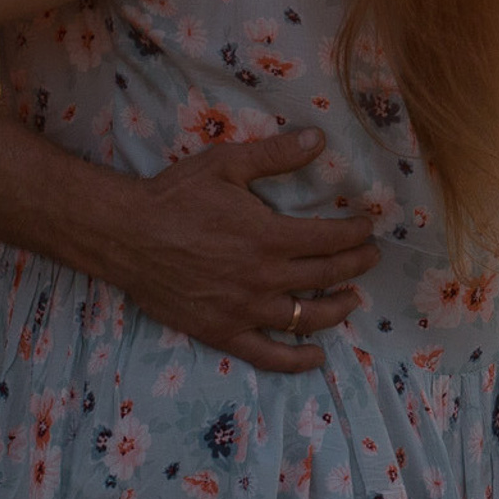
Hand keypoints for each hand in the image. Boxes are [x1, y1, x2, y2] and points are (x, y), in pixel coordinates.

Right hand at [86, 128, 381, 374]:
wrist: (126, 237)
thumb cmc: (177, 197)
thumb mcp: (228, 163)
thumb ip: (277, 155)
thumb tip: (320, 138)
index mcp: (269, 237)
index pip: (331, 240)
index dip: (356, 234)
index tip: (369, 228)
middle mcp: (263, 278)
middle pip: (326, 277)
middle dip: (356, 266)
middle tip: (371, 257)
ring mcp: (243, 310)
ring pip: (306, 317)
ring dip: (337, 309)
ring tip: (354, 299)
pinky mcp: (221, 333)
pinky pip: (267, 355)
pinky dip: (295, 360)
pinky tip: (315, 357)